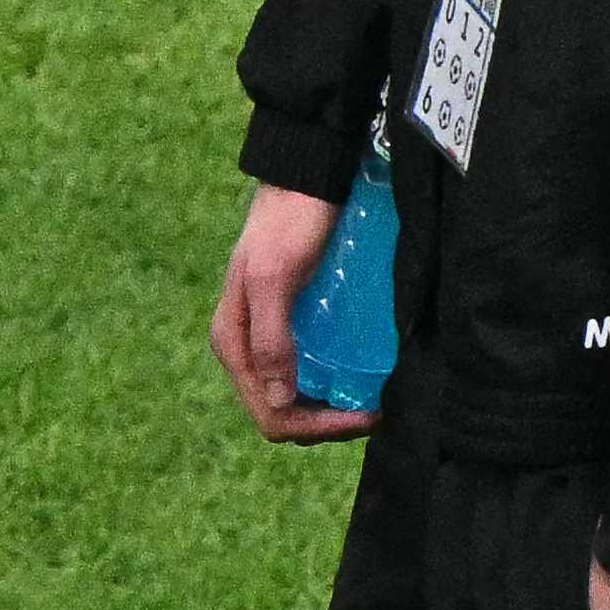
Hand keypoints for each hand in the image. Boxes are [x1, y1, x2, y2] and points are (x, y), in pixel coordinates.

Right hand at [211, 181, 379, 443]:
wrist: (304, 183)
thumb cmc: (288, 226)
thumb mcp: (274, 279)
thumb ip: (270, 339)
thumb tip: (278, 401)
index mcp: (233, 343)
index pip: (271, 414)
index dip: (317, 426)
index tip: (366, 413)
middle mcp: (245, 348)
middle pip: (283, 413)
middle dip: (328, 424)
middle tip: (376, 410)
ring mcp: (268, 340)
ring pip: (297, 400)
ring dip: (332, 411)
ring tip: (373, 398)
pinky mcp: (290, 327)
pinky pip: (308, 374)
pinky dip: (334, 387)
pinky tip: (362, 377)